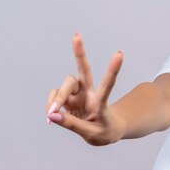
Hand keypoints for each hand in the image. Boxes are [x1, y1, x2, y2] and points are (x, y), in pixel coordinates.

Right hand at [46, 31, 123, 145]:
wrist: (105, 131)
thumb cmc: (103, 132)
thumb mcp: (91, 134)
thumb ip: (71, 124)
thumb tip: (51, 115)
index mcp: (100, 102)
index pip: (107, 84)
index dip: (112, 70)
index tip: (119, 54)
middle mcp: (89, 92)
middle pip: (84, 69)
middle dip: (79, 52)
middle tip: (77, 34)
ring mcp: (77, 94)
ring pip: (65, 85)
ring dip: (57, 98)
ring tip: (50, 114)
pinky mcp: (68, 98)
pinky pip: (55, 97)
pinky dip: (51, 105)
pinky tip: (51, 116)